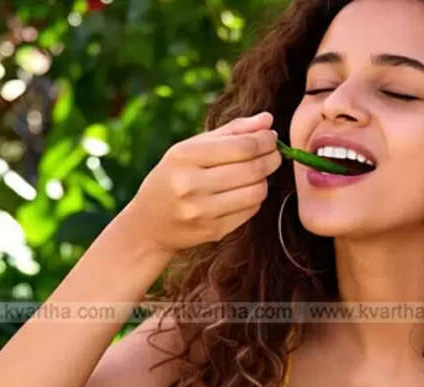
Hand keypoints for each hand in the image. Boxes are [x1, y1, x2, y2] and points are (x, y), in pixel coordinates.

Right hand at [116, 111, 281, 256]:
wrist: (148, 225)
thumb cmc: (173, 177)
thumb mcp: (191, 148)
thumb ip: (231, 131)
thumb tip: (268, 120)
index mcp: (184, 156)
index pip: (242, 146)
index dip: (265, 140)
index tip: (271, 137)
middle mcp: (191, 184)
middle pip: (253, 169)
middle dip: (272, 158)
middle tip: (275, 153)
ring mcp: (202, 211)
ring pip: (257, 191)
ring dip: (265, 179)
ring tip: (259, 172)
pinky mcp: (214, 231)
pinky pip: (251, 210)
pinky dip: (255, 198)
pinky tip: (246, 191)